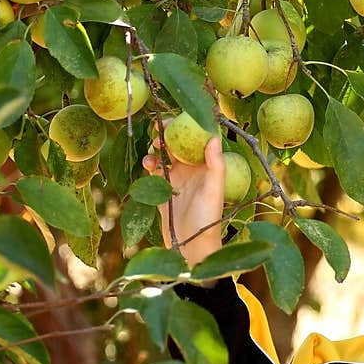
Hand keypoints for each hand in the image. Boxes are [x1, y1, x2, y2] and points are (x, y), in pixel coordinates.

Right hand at [142, 128, 224, 268]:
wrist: (191, 245)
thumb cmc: (208, 219)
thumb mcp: (214, 190)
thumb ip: (216, 164)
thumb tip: (213, 136)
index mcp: (208, 166)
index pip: (199, 138)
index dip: (188, 125)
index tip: (177, 118)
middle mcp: (194, 169)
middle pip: (180, 142)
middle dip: (169, 132)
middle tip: (158, 128)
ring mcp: (177, 177)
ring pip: (164, 153)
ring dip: (157, 147)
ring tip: (153, 149)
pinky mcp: (162, 188)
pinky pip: (153, 168)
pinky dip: (149, 162)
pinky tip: (147, 165)